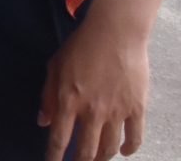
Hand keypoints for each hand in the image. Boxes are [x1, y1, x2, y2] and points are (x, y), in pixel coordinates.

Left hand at [39, 11, 148, 160]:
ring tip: (97, 158)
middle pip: (86, 150)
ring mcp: (116, 112)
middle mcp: (92, 111)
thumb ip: (48, 97)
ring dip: (102, 157)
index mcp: (69, 101)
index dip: (54, 157)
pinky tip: (124, 151)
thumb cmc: (81, 46)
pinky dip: (130, 149)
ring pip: (109, 148)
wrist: (115, 32)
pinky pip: (135, 137)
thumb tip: (44, 122)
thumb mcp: (55, 67)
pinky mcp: (137, 108)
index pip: (59, 139)